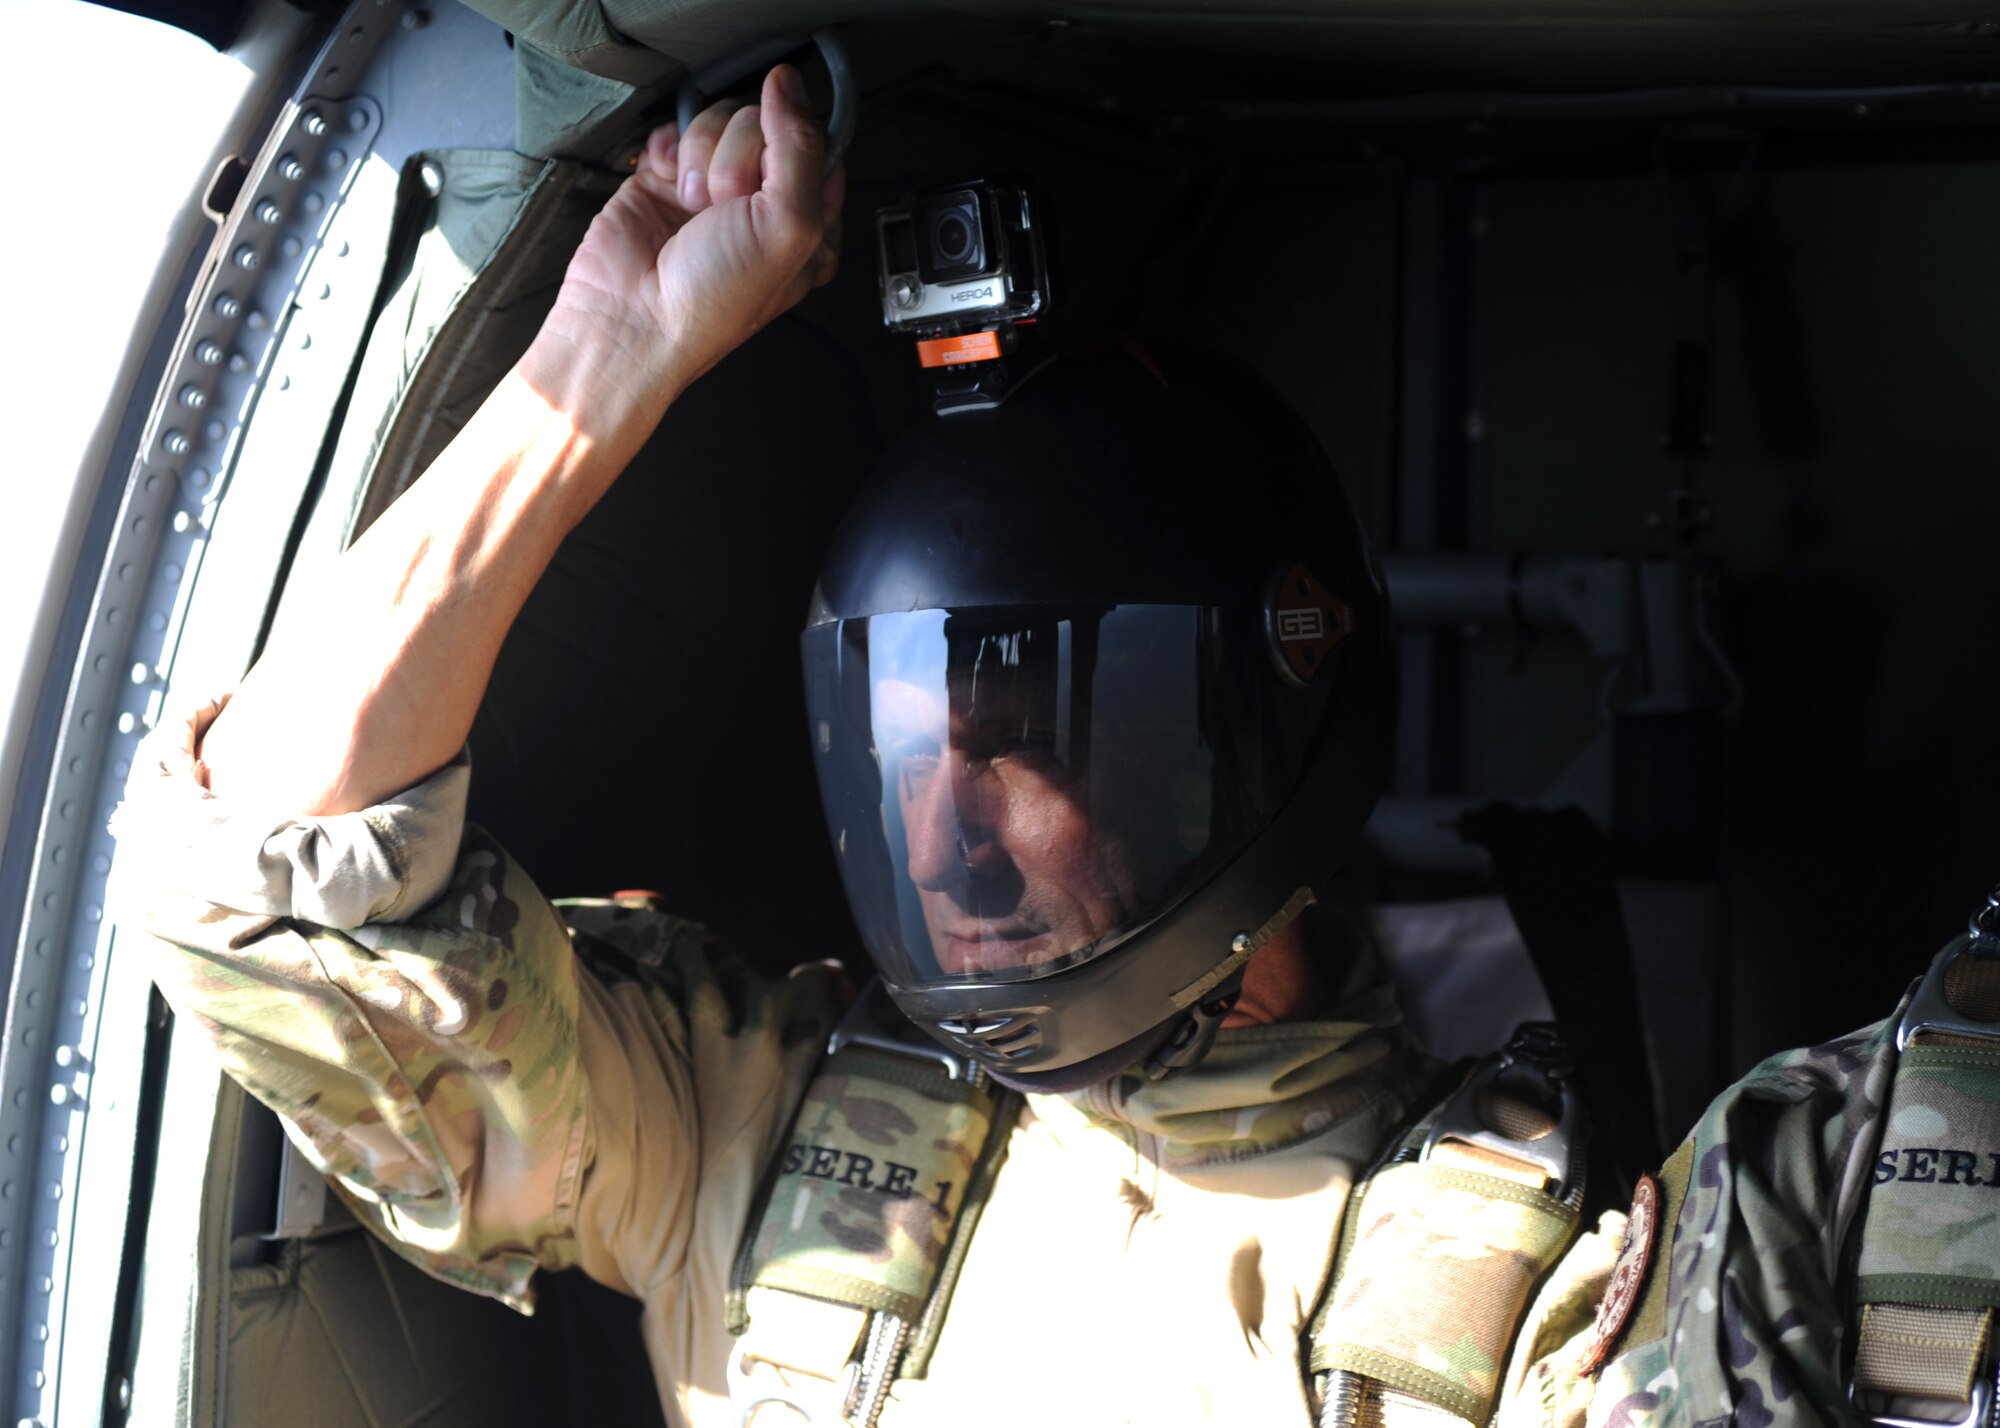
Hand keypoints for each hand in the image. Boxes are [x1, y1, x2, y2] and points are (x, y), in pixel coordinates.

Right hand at [540, 65, 843, 415]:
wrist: (631, 320)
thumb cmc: (712, 302)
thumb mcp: (787, 227)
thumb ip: (800, 149)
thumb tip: (789, 85)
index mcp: (810, 225)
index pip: (818, 145)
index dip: (791, 146)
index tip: (769, 175)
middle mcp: (765, 205)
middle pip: (764, 125)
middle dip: (737, 160)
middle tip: (724, 207)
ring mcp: (715, 189)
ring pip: (719, 120)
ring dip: (700, 158)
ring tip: (691, 206)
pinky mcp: (670, 177)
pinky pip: (677, 127)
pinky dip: (668, 151)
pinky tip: (666, 185)